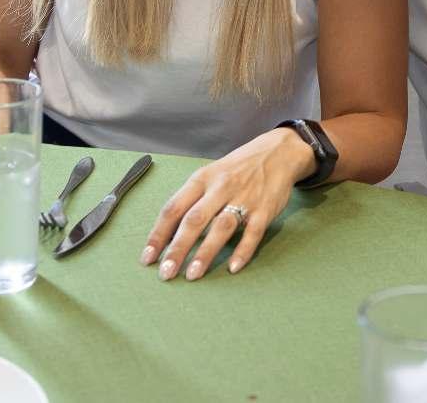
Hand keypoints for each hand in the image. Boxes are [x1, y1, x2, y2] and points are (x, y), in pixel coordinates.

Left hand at [139, 128, 315, 280]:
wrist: (278, 151)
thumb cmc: (237, 167)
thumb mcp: (211, 174)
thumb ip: (192, 199)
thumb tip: (167, 233)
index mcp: (202, 178)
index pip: (174, 207)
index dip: (159, 234)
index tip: (147, 258)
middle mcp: (221, 187)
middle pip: (194, 220)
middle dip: (178, 248)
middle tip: (165, 272)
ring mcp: (244, 198)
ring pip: (221, 227)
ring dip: (205, 252)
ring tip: (192, 275)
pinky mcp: (265, 209)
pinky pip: (253, 232)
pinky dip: (243, 250)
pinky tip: (232, 267)